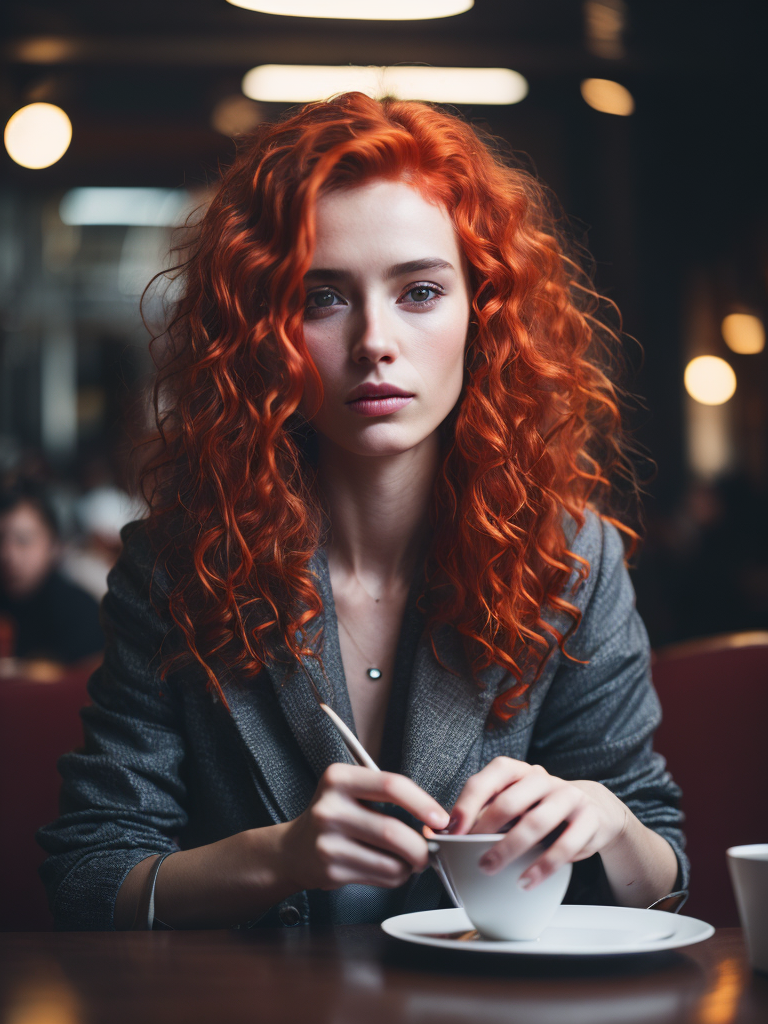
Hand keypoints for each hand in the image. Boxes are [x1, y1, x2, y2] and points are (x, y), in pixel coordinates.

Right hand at [280, 763, 449, 891]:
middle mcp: (329, 808)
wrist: (293, 850)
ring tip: (411, 860)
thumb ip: (386, 794)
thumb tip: (434, 818)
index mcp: (337, 778)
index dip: (422, 803)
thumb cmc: (335, 815)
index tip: (440, 818)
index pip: (390, 785)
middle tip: (431, 849)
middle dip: (421, 846)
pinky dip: (395, 876)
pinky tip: (390, 868)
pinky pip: (380, 878)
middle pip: (392, 830)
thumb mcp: (351, 789)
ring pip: (390, 860)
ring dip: (410, 865)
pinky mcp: (331, 872)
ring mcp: (327, 842)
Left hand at [448, 757, 627, 888]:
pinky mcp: (588, 819)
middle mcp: (542, 779)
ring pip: (536, 822)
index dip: (466, 805)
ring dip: (510, 849)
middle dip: (485, 831)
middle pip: (509, 801)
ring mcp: (568, 796)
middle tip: (470, 856)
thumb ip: (482, 814)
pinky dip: (543, 866)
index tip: (450, 831)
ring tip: (491, 869)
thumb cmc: (538, 809)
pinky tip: (526, 881)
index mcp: (516, 771)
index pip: (486, 780)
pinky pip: (566, 845)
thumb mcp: (512, 803)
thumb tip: (437, 834)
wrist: (593, 810)